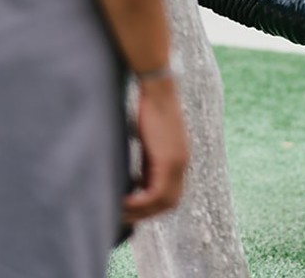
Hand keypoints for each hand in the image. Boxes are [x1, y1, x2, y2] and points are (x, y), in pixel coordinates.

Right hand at [122, 77, 188, 225]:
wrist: (159, 90)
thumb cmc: (151, 110)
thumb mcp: (151, 143)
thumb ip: (150, 163)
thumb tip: (138, 182)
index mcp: (180, 159)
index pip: (171, 195)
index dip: (153, 206)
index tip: (133, 208)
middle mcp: (183, 163)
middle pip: (170, 203)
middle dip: (147, 213)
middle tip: (125, 214)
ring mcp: (178, 162)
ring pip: (164, 202)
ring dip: (142, 212)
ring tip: (121, 211)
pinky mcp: (169, 159)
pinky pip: (157, 193)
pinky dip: (141, 203)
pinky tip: (124, 201)